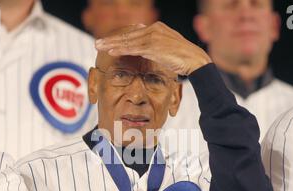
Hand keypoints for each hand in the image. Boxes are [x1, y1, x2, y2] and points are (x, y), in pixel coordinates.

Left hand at [95, 22, 211, 75]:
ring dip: (112, 44)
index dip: (121, 38)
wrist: (194, 60)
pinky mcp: (153, 46)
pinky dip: (121, 49)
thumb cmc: (183, 57)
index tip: (110, 42)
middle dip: (111, 40)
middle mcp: (153, 29)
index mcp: (157, 29)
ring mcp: (153, 37)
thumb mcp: (167, 49)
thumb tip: (147, 52)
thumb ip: (155, 47)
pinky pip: (133, 48)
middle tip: (98, 43)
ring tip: (99, 46)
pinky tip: (111, 51)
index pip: (134, 32)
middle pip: (128, 35)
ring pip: (128, 41)